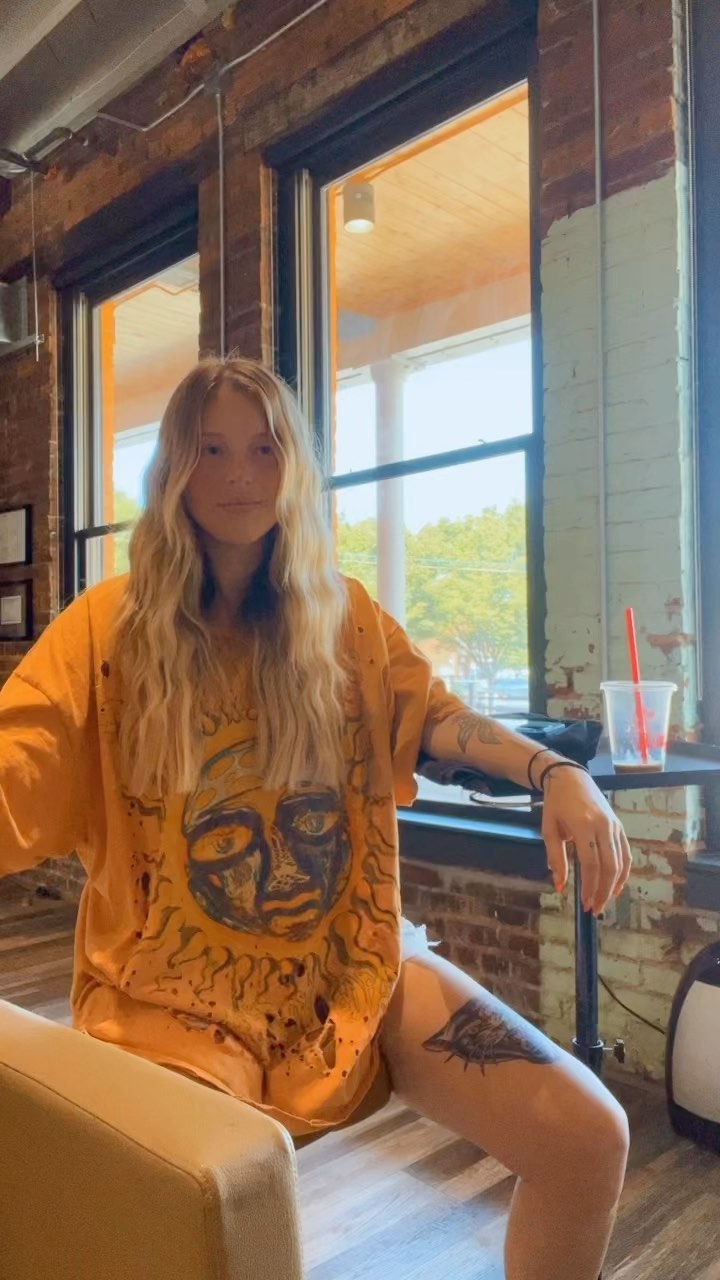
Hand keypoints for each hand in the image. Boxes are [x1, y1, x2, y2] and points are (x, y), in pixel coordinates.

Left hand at [541, 765, 631, 914]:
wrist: (571, 778)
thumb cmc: (556, 804)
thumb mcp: (549, 830)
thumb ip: (555, 858)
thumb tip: (559, 886)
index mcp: (583, 825)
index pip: (591, 863)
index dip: (589, 886)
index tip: (584, 904)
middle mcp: (603, 826)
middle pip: (609, 866)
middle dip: (603, 891)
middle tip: (595, 909)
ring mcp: (615, 825)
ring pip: (620, 862)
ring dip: (614, 885)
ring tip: (604, 902)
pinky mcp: (620, 826)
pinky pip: (625, 853)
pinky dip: (623, 872)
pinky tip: (617, 886)